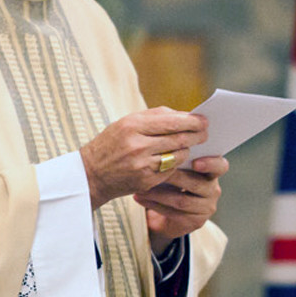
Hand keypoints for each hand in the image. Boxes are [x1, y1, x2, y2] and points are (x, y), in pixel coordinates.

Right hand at [81, 107, 207, 209]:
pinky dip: (176, 164)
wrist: (90, 174)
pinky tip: (176, 160)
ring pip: (178, 156)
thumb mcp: (126, 123)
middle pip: (179, 139)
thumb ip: (155, 117)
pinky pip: (171, 171)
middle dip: (196, 136)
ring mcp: (142, 165)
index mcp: (132, 126)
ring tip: (188, 146)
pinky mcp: (145, 181)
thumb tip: (186, 115)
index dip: (192, 121)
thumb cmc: (112, 143)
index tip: (204, 120)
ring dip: (187, 151)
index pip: (172, 121)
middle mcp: (137, 145)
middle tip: (205, 134)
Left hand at [139, 155, 227, 249]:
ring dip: (158, 193)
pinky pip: (174, 213)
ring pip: (182, 200)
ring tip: (141, 186)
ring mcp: (206, 208)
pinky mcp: (196, 222)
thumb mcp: (177, 169)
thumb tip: (162, 146)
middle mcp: (213, 190)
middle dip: (173, 176)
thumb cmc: (172, 184)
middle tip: (154, 169)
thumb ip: (177, 159)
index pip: (221, 166)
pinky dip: (154, 205)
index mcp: (213, 173)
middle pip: (196, 183)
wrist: (168, 214)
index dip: (210, 164)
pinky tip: (140, 197)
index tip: (195, 162)